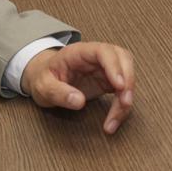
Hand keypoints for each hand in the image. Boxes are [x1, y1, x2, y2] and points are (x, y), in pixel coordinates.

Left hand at [21, 42, 135, 134]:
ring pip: (127, 75)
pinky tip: (114, 119)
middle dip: (128, 81)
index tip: (119, 86)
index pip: (104, 51)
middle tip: (125, 103)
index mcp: (80, 52)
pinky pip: (123, 90)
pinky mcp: (108, 81)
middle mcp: (96, 57)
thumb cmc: (43, 78)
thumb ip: (58, 92)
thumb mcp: (43, 87)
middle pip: (123, 59)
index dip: (115, 66)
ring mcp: (104, 68)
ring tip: (115, 118)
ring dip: (127, 96)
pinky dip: (122, 105)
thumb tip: (79, 101)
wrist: (44, 79)